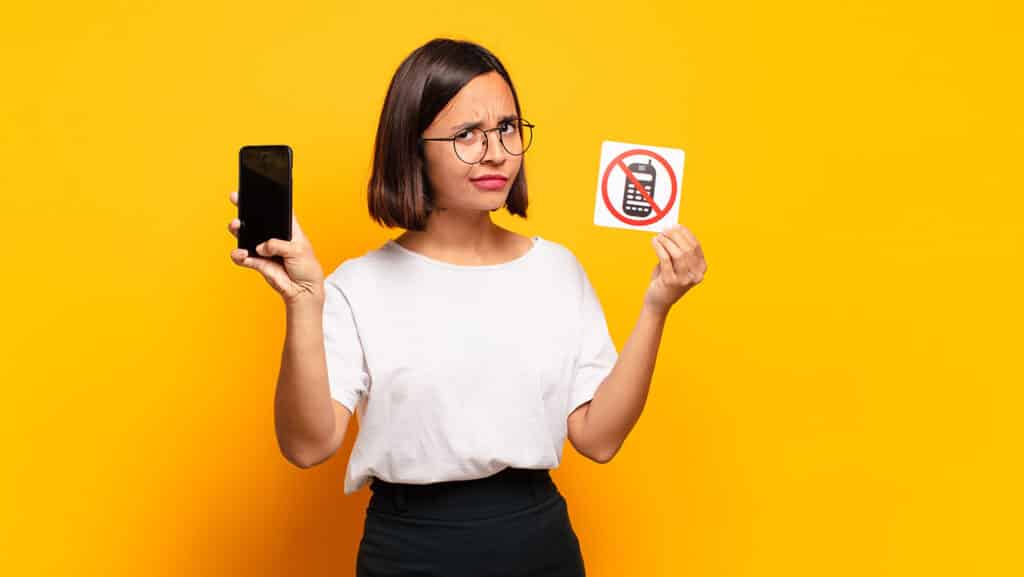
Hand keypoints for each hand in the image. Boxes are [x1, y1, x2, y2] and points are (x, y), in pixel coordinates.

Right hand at [227, 190, 324, 304]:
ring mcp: (263, 248)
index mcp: (287, 228)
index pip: (276, 209)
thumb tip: (262, 246)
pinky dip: (239, 255)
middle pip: (256, 219)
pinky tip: (242, 254)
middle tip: (236, 199)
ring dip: (238, 230)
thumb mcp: (299, 251)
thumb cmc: (307, 267)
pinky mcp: (257, 262)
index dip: (266, 198)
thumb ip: (279, 245)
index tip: (254, 187)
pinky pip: (243, 256)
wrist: (303, 290)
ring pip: (245, 235)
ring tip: (236, 227)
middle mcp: (273, 236)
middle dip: (245, 209)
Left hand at [644, 223, 706, 314]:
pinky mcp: (671, 282)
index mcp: (701, 268)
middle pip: (687, 248)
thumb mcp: (676, 264)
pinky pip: (665, 259)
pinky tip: (654, 242)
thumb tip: (674, 229)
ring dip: (667, 241)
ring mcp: (684, 280)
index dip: (685, 233)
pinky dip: (659, 247)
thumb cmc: (666, 279)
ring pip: (678, 253)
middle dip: (675, 236)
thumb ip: (678, 249)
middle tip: (665, 230)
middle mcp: (696, 275)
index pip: (696, 245)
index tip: (675, 226)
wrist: (658, 301)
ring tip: (659, 237)